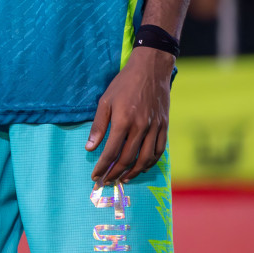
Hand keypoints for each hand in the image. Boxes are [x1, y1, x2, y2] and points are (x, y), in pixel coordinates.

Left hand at [86, 46, 173, 185]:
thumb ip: (98, 126)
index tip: (94, 176)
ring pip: (145, 159)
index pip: (110, 151)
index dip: (102, 166)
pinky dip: (150, 162)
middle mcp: (141, 127)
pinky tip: (141, 167)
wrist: (151, 71)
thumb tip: (89, 148)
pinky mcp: (165, 127)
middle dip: (115, 173)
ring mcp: (155, 128)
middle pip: (127, 158)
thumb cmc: (124, 84)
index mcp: (123, 120)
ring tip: (123, 179)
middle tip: (106, 181)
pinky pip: (159, 151)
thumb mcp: (105, 100)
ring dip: (133, 172)